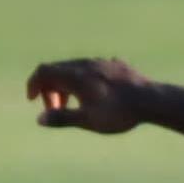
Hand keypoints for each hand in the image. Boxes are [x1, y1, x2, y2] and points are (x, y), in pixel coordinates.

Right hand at [27, 58, 152, 135]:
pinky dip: (83, 80)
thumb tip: (40, 119)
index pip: (44, 71)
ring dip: (66, 84)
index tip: (32, 100)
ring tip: (74, 104)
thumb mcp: (87, 120)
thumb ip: (62, 118)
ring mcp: (101, 62)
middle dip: (50, 88)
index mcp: (75, 76)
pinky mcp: (115, 65)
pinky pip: (91, 68)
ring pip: (74, 68)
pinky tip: (95, 94)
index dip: (33, 84)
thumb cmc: (118, 112)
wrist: (151, 100)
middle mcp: (85, 64)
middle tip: (55, 108)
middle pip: (57, 69)